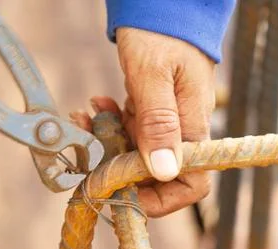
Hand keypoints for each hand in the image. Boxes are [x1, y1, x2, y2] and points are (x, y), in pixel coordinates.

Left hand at [73, 28, 215, 216]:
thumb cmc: (162, 33)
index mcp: (192, 127)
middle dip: (119, 170)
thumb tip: (166, 170)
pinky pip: (129, 130)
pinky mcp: (151, 110)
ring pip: (136, 152)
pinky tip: (95, 106)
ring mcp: (165, 121)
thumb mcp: (154, 76)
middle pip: (155, 174)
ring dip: (107, 143)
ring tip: (85, 120)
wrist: (162, 5)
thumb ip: (159, 122)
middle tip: (91, 157)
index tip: (124, 193)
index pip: (191, 183)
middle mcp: (181, 130)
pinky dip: (109, 123)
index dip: (161, 200)